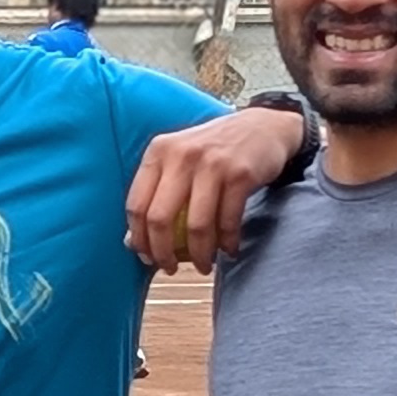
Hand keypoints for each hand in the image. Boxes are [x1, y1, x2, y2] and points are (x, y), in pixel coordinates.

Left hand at [124, 103, 303, 273]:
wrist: (264, 127)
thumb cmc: (215, 151)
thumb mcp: (179, 161)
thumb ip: (156, 194)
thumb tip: (131, 243)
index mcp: (159, 152)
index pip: (136, 205)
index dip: (139, 239)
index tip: (147, 257)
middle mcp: (182, 155)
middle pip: (160, 218)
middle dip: (163, 253)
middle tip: (171, 268)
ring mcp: (212, 163)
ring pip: (196, 226)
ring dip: (199, 254)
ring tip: (203, 265)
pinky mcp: (241, 174)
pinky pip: (228, 221)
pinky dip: (227, 243)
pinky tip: (228, 250)